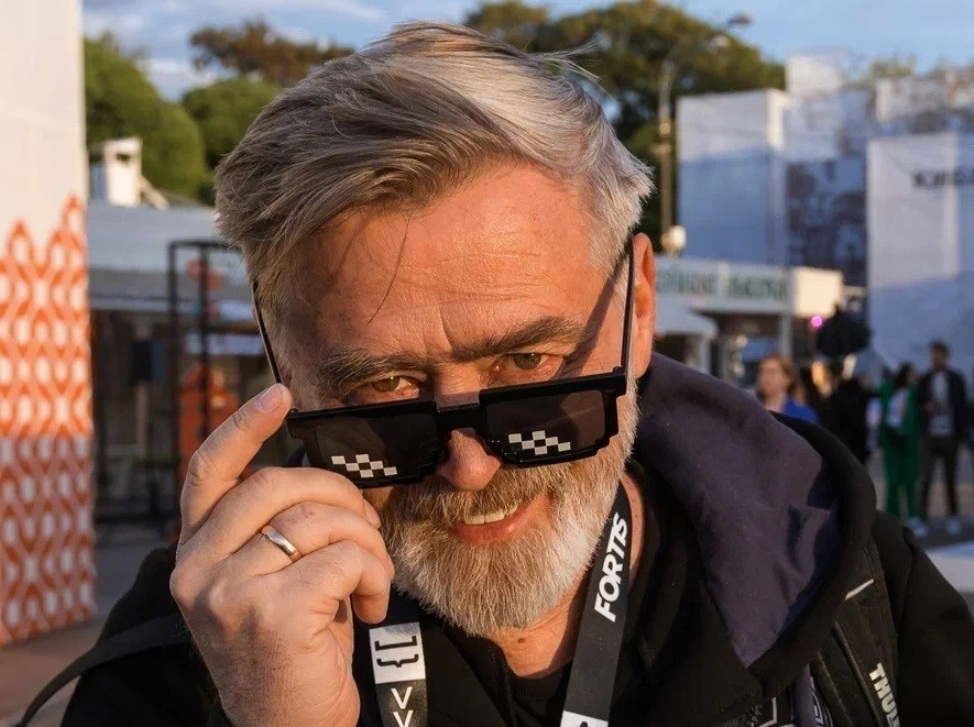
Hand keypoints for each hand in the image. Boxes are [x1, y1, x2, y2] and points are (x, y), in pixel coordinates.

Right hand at [170, 384, 393, 726]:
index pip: (209, 472)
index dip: (244, 426)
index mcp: (193, 554)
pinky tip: (369, 606)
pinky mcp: (269, 613)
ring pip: (320, 520)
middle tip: (365, 530)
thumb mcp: (268, 580)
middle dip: (341, 497)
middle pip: (280, 484)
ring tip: (369, 581)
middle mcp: (195, 569)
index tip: (280, 394)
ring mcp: (226, 591)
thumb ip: (275, 530)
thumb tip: (325, 477)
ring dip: (366, 544)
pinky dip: (374, 575)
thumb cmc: (292, 648)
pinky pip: (345, 557)